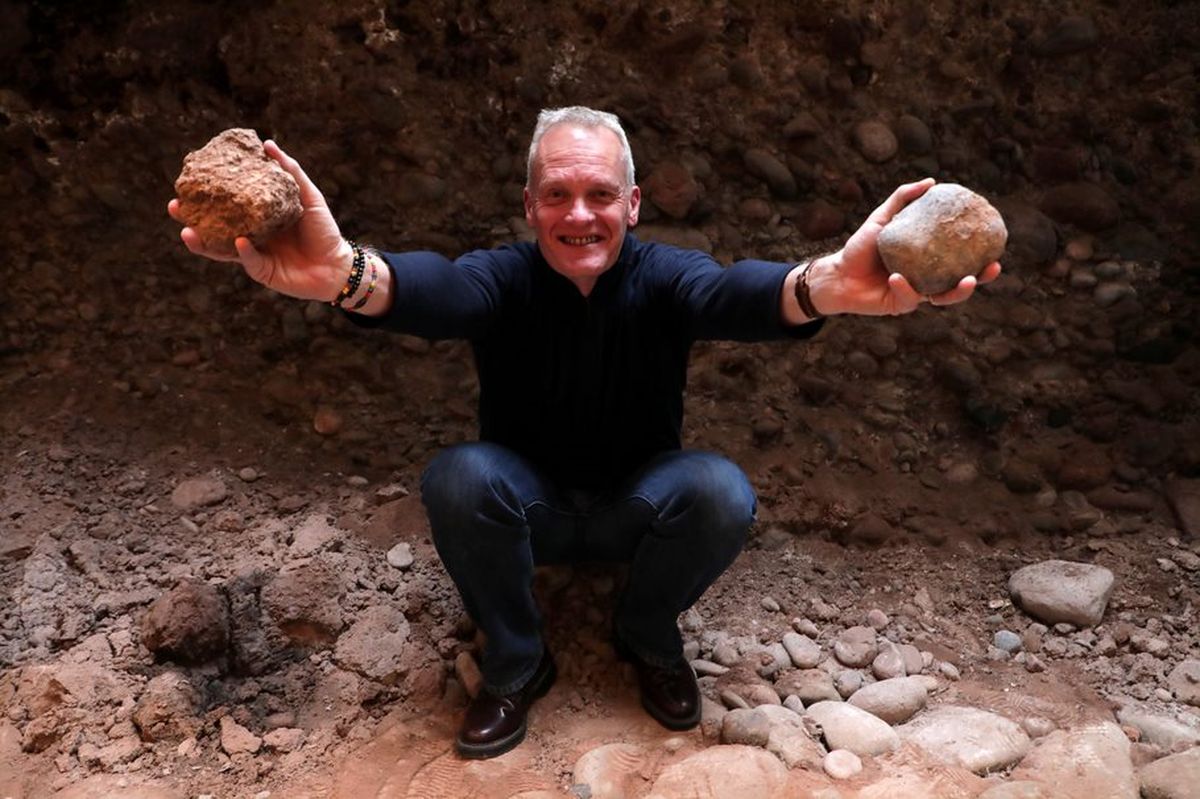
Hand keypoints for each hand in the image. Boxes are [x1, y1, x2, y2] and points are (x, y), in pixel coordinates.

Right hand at [168, 140, 350, 301]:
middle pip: (213, 227)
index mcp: (256, 216)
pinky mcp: (261, 271)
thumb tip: (268, 144)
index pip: (226, 205)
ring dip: (203, 240)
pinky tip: (239, 240)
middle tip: (174, 205)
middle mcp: (249, 235)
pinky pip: (248, 260)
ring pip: (220, 248)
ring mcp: (253, 254)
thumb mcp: (308, 196)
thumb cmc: (323, 230)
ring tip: (186, 230)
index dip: (208, 195)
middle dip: (191, 218)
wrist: (337, 264)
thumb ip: (290, 172)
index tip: (190, 179)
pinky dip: (243, 250)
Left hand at [808, 178, 1001, 315]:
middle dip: (980, 278)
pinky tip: (897, 277)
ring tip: (966, 280)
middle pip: (960, 282)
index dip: (980, 254)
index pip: (960, 258)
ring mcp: (915, 293)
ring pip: (943, 297)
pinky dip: (905, 288)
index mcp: (928, 260)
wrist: (837, 273)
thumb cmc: (860, 247)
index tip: (996, 245)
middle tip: (992, 267)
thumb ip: (903, 198)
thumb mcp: (882, 218)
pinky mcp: (900, 305)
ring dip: (958, 292)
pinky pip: (909, 298)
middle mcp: (926, 278)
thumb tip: (932, 182)